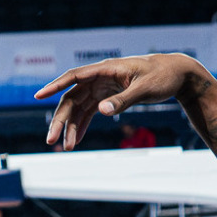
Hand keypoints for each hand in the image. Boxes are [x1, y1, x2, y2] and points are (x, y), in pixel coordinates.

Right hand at [33, 54, 211, 151]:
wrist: (177, 74)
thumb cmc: (163, 76)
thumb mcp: (145, 89)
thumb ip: (123, 100)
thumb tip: (102, 111)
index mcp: (106, 70)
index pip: (75, 77)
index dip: (55, 86)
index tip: (39, 96)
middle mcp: (99, 78)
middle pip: (72, 98)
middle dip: (61, 119)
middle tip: (51, 139)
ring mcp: (102, 88)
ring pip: (78, 108)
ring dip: (71, 127)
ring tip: (68, 147)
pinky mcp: (107, 96)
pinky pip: (89, 112)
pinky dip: (83, 125)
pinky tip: (77, 140)